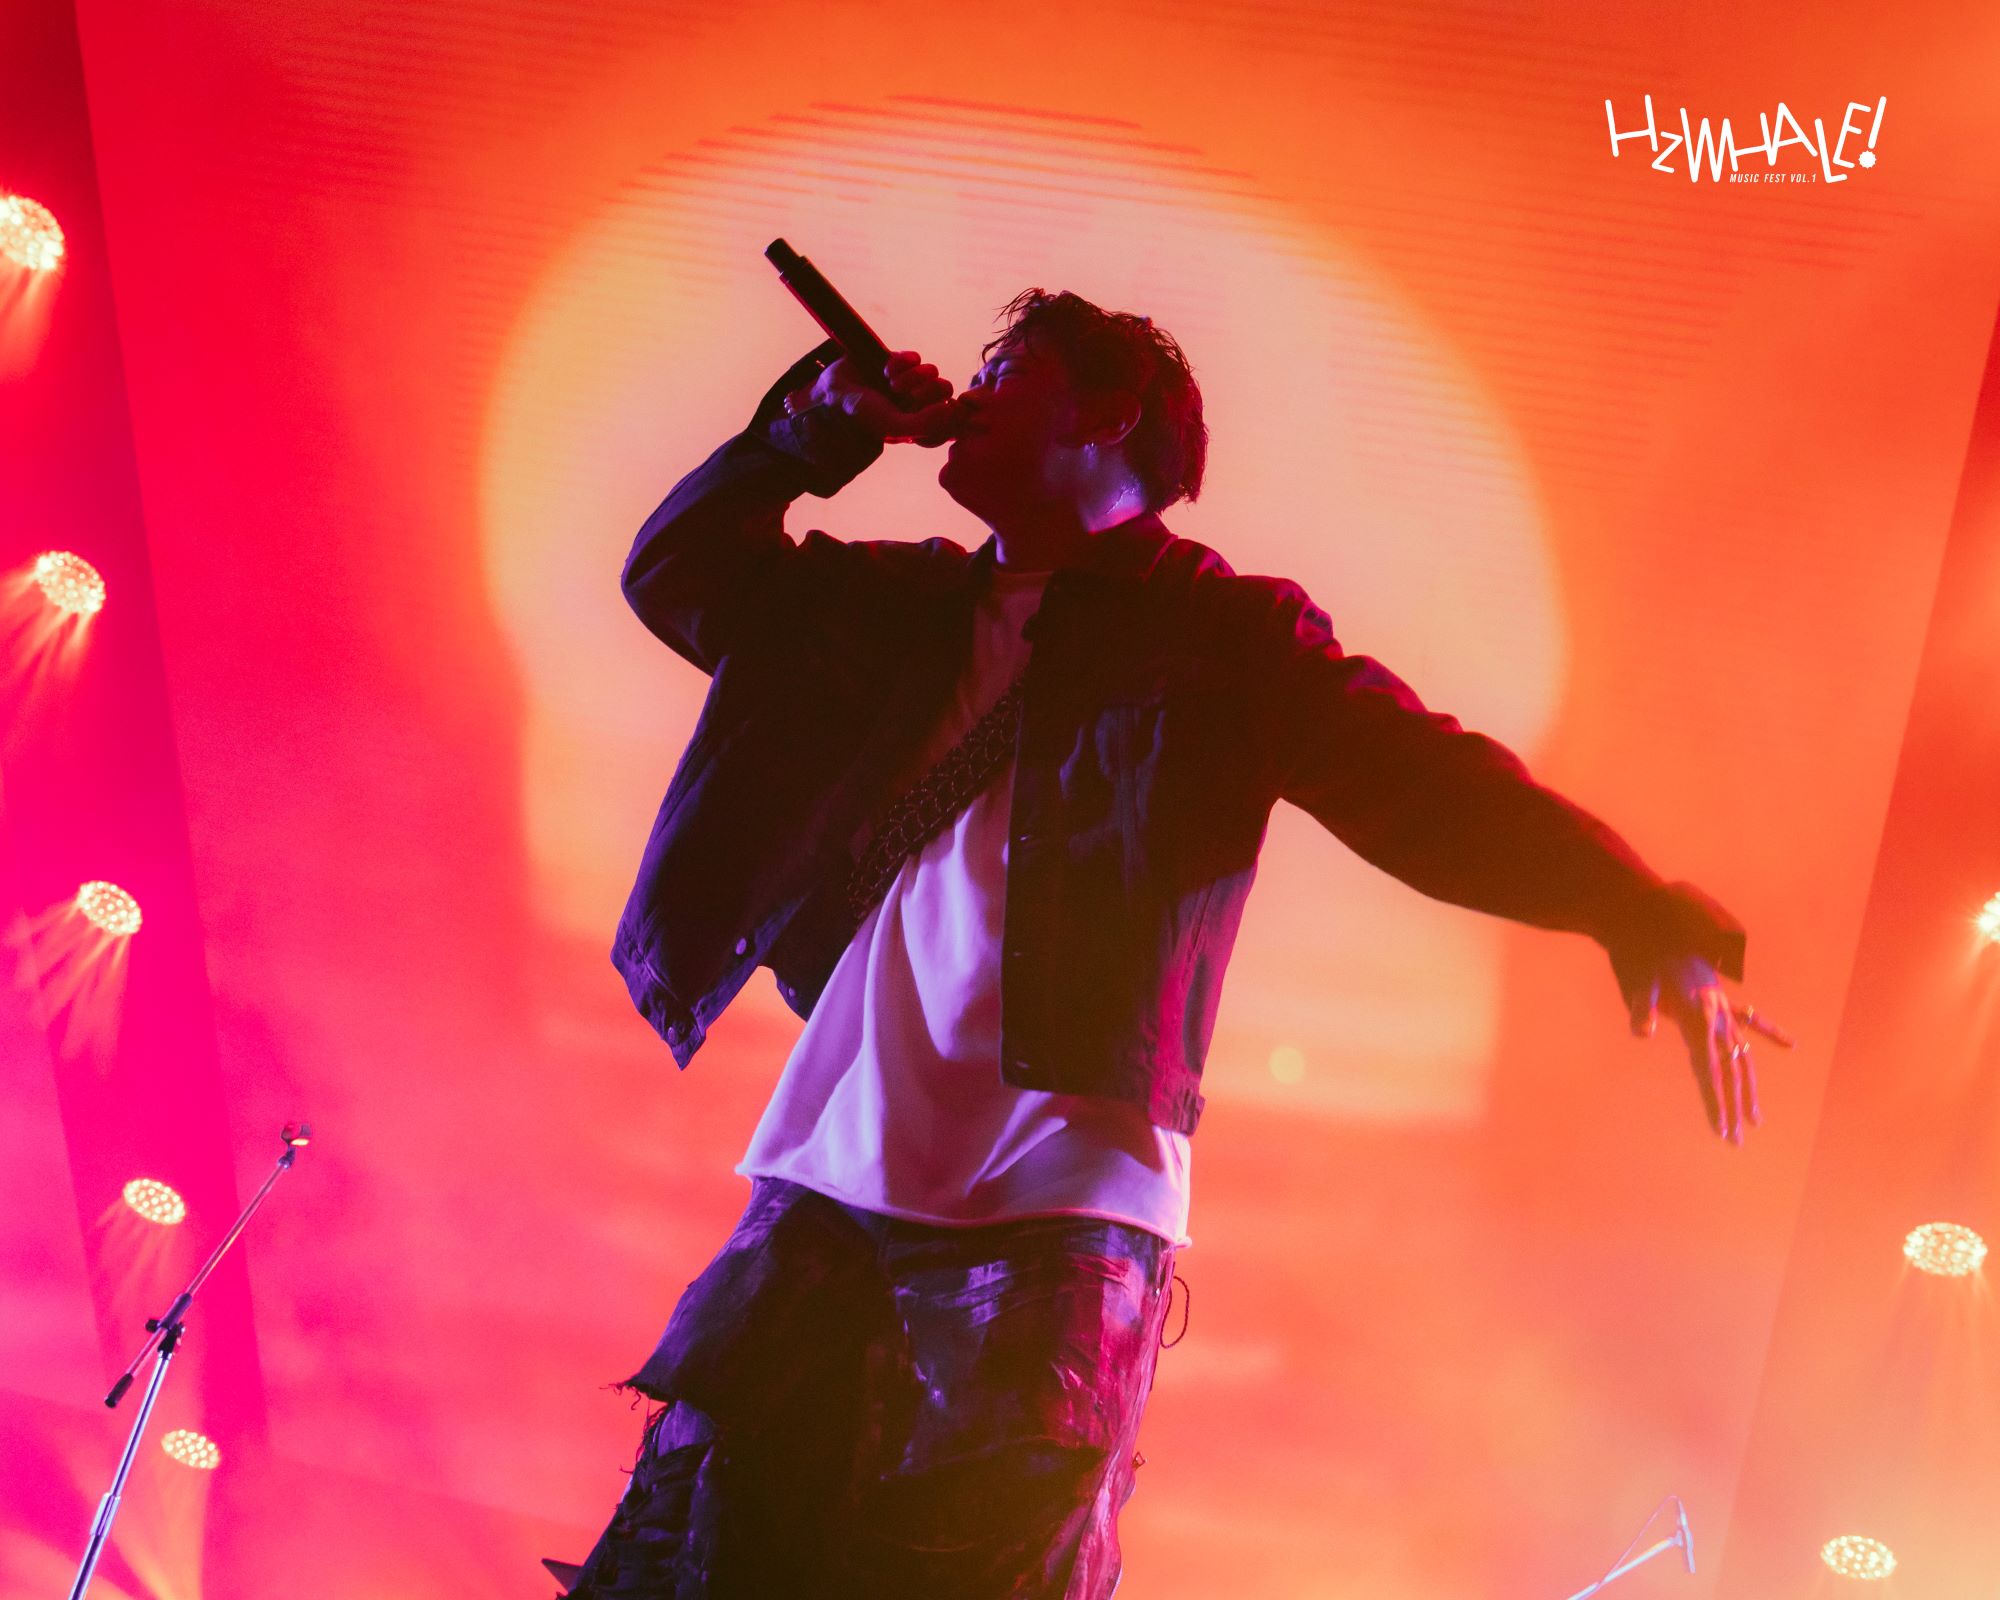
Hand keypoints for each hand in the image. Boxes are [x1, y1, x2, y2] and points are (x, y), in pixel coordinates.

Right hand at [780, 349, 959, 446]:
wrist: (833, 393)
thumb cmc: (863, 416)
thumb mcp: (894, 426)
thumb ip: (925, 424)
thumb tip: (950, 409)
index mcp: (921, 424)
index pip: (951, 418)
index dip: (941, 413)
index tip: (920, 414)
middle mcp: (918, 403)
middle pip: (945, 390)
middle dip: (926, 392)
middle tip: (904, 395)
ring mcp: (910, 382)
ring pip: (933, 372)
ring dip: (912, 377)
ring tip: (891, 384)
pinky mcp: (899, 362)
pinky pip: (915, 357)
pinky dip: (901, 362)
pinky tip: (885, 370)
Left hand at [1629, 955, 1794, 1144]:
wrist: (1663, 925)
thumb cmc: (1649, 956)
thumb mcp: (1641, 982)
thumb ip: (1643, 1008)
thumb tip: (1641, 1033)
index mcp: (1699, 1019)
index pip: (1708, 1070)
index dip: (1714, 1101)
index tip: (1721, 1130)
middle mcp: (1718, 1019)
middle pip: (1729, 1071)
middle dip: (1732, 1107)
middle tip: (1735, 1141)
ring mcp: (1725, 1010)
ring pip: (1743, 1055)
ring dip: (1748, 1087)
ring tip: (1756, 1119)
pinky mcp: (1724, 1000)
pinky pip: (1752, 1019)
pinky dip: (1769, 1031)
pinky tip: (1791, 1045)